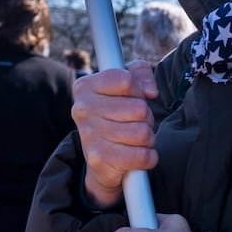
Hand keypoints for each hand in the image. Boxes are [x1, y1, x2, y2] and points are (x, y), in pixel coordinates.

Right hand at [72, 60, 158, 207]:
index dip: (138, 91)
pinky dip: (149, 157)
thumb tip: (150, 92)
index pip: (126, 80)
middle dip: (146, 118)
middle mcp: (82, 108)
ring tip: (136, 138)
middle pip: (139, 108)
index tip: (132, 98)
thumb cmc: (117, 115)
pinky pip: (143, 156)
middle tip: (135, 122)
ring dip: (148, 138)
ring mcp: (89, 134)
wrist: (101, 158)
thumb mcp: (126, 86)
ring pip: (143, 132)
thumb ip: (140, 73)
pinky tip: (137, 154)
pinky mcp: (100, 158)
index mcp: (85, 87)